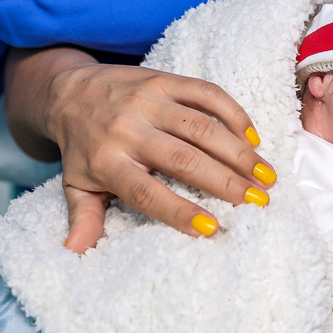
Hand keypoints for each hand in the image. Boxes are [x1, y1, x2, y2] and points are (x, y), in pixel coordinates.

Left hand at [4, 47, 275, 253]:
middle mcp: (127, 130)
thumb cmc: (81, 146)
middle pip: (184, 159)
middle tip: (259, 201)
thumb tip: (74, 253)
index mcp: (107, 162)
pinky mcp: (164, 79)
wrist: (66, 89)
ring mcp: (148, 101)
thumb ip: (83, 218)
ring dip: (239, 152)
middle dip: (226, 182)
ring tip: (266, 176)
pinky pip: (206, 93)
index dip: (179, 211)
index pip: (146, 192)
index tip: (212, 228)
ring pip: (202, 127)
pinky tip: (252, 138)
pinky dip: (233, 114)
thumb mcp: (76, 184)